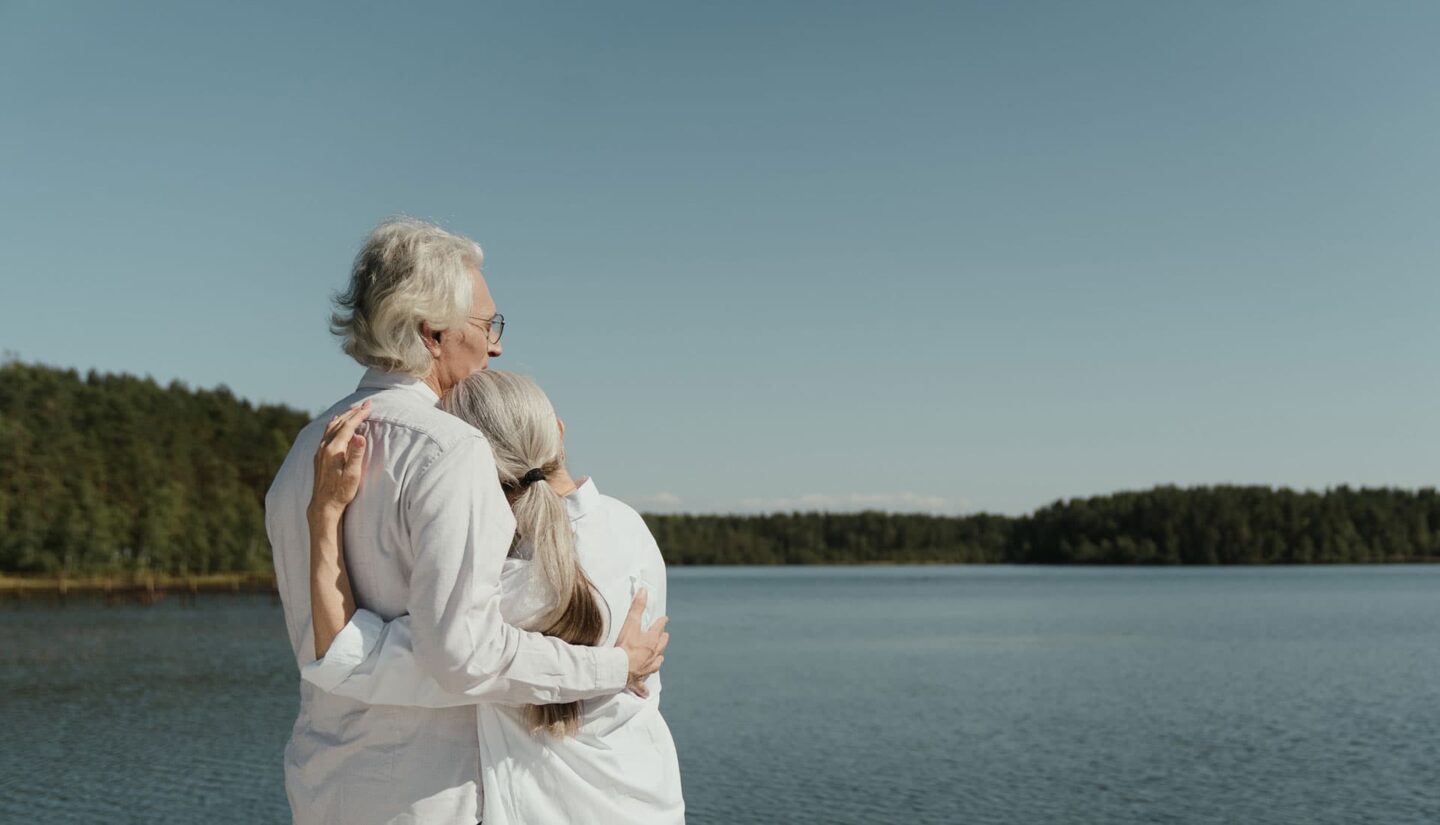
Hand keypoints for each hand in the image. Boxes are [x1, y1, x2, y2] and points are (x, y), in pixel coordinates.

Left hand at [308, 401, 370, 521]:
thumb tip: (361, 436)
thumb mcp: (353, 475)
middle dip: (353, 412)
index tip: (369, 406)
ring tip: (353, 409)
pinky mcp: (318, 456)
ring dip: (343, 416)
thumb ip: (356, 455)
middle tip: (366, 404)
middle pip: (339, 423)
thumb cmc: (341, 492)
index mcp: (334, 450)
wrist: (323, 505)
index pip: (349, 426)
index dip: (360, 415)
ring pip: (331, 427)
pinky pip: (326, 433)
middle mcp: (324, 447)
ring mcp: (320, 451)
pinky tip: (335, 422)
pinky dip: (334, 424)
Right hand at [613, 588, 667, 698]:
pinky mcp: (637, 680)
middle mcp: (652, 654)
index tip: (664, 618)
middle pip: (661, 646)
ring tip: (659, 657)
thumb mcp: (631, 623)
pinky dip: (643, 689)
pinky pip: (642, 686)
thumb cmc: (624, 646)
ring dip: (658, 659)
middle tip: (664, 636)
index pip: (659, 628)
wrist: (618, 669)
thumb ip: (638, 607)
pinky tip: (645, 694)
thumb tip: (644, 590)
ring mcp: (646, 668)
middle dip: (663, 639)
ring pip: (656, 663)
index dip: (661, 622)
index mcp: (651, 640)